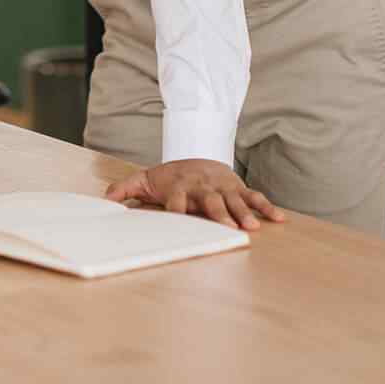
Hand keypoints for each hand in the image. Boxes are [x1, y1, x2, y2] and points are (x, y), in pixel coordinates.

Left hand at [105, 159, 285, 230]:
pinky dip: (266, 207)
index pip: (177, 197)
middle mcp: (202, 186)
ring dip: (243, 213)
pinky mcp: (238, 187)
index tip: (178, 217)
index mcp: (179, 186)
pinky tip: (279, 219)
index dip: (177, 207)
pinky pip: (254, 196)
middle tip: (227, 227)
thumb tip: (105, 199)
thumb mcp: (146, 179)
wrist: (195, 156)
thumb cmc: (170, 176)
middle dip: (218, 213)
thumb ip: (126, 188)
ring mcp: (222, 187)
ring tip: (252, 227)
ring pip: (234, 200)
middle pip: (210, 200)